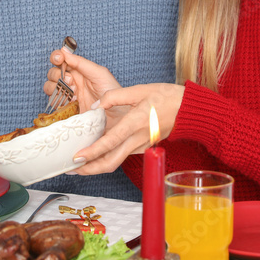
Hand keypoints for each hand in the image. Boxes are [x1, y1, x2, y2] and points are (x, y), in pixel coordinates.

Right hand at [43, 51, 121, 112]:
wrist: (117, 114)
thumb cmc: (112, 92)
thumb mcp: (99, 73)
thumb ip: (80, 62)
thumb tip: (63, 50)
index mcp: (78, 70)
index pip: (61, 60)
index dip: (56, 57)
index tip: (58, 58)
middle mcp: (71, 81)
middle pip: (52, 73)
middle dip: (57, 74)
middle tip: (71, 80)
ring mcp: (68, 95)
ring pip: (49, 87)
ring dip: (56, 87)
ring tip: (72, 92)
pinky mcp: (66, 108)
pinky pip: (53, 102)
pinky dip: (58, 100)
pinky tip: (72, 102)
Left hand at [70, 82, 184, 175]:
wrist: (188, 110)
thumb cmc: (166, 97)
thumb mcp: (139, 90)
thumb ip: (115, 96)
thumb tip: (96, 105)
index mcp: (135, 123)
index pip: (110, 142)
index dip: (92, 151)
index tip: (77, 156)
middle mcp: (137, 139)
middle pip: (111, 162)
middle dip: (90, 169)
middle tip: (71, 169)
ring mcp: (140, 146)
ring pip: (116, 161)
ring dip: (96, 166)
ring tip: (79, 164)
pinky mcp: (142, 147)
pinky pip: (121, 156)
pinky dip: (106, 158)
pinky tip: (95, 154)